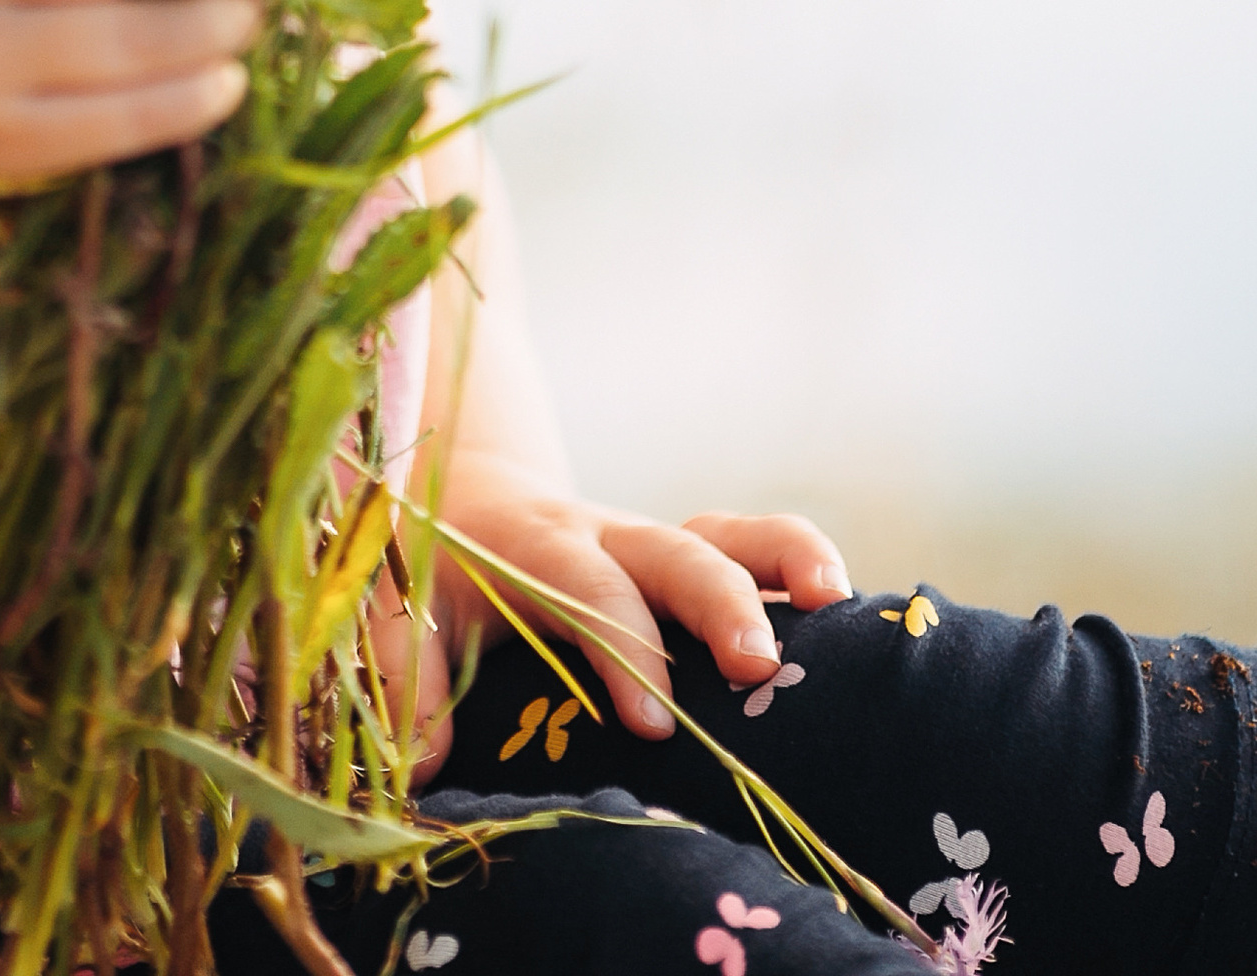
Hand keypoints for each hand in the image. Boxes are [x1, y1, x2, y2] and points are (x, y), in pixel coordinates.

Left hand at [435, 453, 850, 740]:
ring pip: (730, 531)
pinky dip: (803, 563)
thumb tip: (426, 764)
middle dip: (719, 601)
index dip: (625, 649)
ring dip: (786, 558)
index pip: (591, 590)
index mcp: (538, 547)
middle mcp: (609, 534)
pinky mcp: (688, 555)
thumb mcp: (403, 607)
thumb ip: (410, 677)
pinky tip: (852, 610)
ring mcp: (655, 541)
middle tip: (755, 665)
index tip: (653, 721)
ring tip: (837, 603)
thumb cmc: (438, 570)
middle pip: (675, 550)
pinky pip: (753, 546)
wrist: (470, 493)